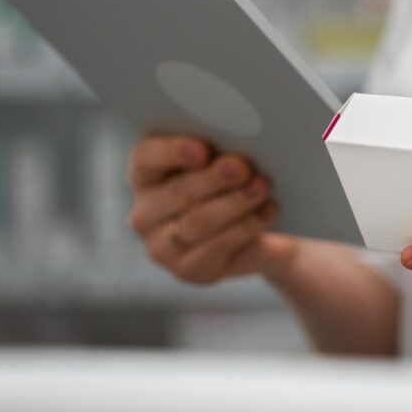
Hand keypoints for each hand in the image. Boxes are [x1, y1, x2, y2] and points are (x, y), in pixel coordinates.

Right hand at [127, 136, 297, 284]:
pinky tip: (266, 211)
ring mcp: (161, 246)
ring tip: (261, 187)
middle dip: (213, 178)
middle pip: (177, 192)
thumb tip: (235, 141)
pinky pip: (215, 248)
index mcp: (144, 174)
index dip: (171, 152)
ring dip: (234, 203)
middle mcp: (144, 213)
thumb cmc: (232, 181)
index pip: (145, 158)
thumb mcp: (222, 159)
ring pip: (197, 222)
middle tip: (243, 166)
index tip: (202, 150)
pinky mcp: (187, 270)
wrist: (256, 228)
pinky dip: (245, 228)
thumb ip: (218, 148)